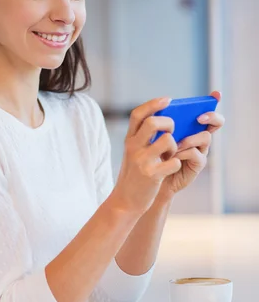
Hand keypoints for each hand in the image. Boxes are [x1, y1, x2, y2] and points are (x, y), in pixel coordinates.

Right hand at [110, 96, 181, 215]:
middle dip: (169, 123)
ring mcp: (142, 161)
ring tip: (171, 155)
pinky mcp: (152, 175)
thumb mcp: (133, 153)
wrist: (125, 201)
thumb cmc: (135, 174)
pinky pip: (174, 162)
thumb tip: (165, 120)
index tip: (168, 100)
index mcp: (129, 140)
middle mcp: (133, 147)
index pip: (138, 114)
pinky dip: (177, 164)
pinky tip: (171, 168)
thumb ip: (143, 138)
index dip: (153, 104)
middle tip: (172, 131)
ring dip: (175, 146)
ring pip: (167, 140)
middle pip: (153, 122)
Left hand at [158, 91, 224, 198]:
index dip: (213, 102)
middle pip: (215, 121)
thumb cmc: (151, 154)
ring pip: (205, 137)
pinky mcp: (197, 164)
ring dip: (189, 139)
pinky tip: (171, 157)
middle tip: (199, 118)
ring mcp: (199, 150)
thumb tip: (163, 105)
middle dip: (211, 116)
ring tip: (173, 146)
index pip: (206, 110)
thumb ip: (159, 121)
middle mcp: (197, 136)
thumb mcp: (152, 135)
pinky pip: (195, 154)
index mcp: (188, 126)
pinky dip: (182, 153)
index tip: (216, 94)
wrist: (148, 180)